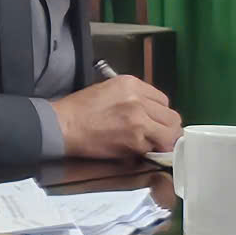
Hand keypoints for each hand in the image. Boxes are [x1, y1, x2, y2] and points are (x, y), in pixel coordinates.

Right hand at [50, 75, 180, 159]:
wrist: (63, 125)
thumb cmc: (80, 109)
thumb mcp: (108, 89)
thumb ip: (133, 97)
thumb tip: (152, 112)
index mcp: (132, 84)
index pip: (163, 100)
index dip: (159, 113)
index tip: (154, 120)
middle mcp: (139, 100)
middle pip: (172, 117)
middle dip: (166, 128)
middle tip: (156, 134)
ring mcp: (139, 120)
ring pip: (170, 134)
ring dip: (162, 140)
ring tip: (149, 143)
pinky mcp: (136, 140)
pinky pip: (154, 147)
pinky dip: (148, 150)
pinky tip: (134, 147)